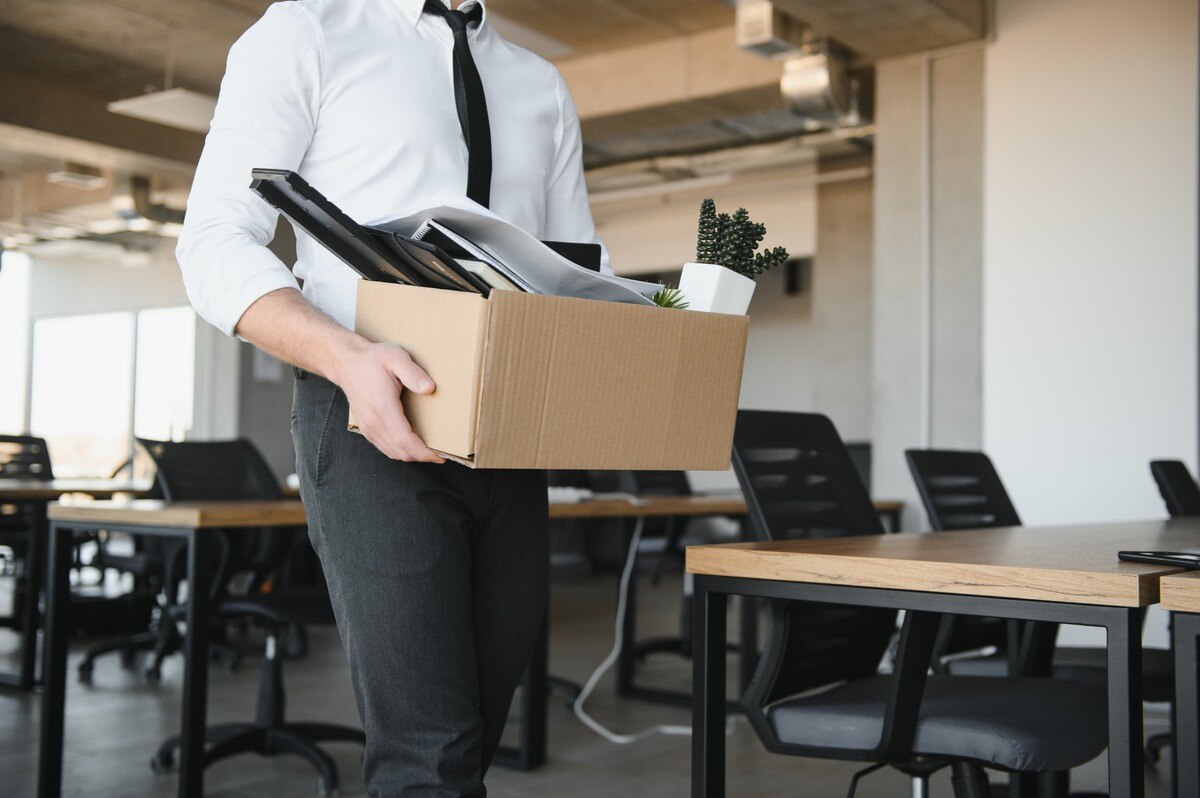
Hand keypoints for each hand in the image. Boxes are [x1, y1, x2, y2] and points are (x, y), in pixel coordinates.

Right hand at [330, 341, 444, 463]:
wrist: (346, 363)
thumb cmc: (371, 359)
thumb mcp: (395, 357)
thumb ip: (413, 373)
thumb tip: (429, 388)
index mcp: (382, 406)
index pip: (404, 440)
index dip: (423, 451)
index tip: (440, 455)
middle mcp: (373, 422)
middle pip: (401, 451)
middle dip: (423, 456)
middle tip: (441, 452)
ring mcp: (368, 427)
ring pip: (393, 453)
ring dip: (412, 455)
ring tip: (430, 450)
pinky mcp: (366, 429)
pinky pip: (385, 448)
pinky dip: (401, 451)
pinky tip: (413, 445)